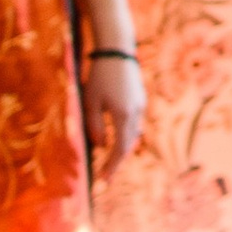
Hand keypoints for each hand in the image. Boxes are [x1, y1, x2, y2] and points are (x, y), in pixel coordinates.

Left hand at [82, 55, 145, 181]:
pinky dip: (125, 134)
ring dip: (122, 147)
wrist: (117, 50)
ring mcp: (140, 105)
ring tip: (110, 159)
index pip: (119, 149)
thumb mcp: (90, 101)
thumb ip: (94, 126)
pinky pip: (134, 123)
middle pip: (129, 144)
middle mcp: (136, 113)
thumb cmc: (99, 75)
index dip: (112, 166)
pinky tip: (117, 136)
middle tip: (106, 175)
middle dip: (117, 160)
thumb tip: (100, 146)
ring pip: (133, 133)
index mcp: (123, 115)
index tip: (104, 181)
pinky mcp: (139, 98)